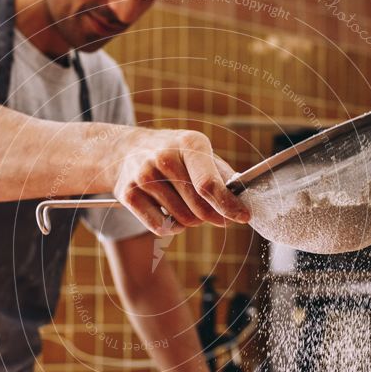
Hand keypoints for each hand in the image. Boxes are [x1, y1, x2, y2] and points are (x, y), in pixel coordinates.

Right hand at [110, 128, 250, 234]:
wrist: (127, 150)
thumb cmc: (174, 154)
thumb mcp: (199, 152)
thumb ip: (223, 175)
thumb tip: (243, 201)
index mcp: (189, 143)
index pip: (209, 184)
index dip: (228, 205)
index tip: (243, 216)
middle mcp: (164, 157)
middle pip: (199, 208)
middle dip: (212, 216)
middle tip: (215, 215)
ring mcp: (144, 176)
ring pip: (182, 220)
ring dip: (191, 221)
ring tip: (185, 204)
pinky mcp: (129, 195)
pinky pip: (162, 228)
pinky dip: (172, 227)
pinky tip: (169, 211)